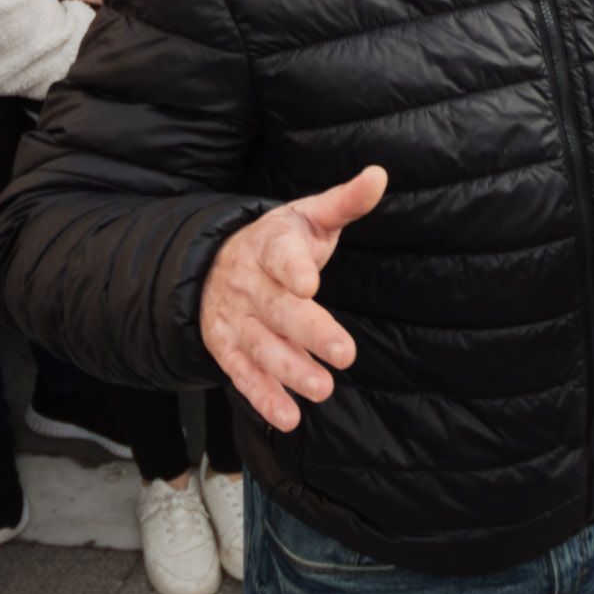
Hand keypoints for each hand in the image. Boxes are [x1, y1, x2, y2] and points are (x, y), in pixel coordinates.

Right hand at [202, 167, 389, 429]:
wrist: (213, 264)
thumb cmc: (278, 241)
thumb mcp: (308, 216)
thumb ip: (345, 202)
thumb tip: (380, 176)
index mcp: (270, 246)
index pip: (280, 255)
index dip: (293, 269)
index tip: (310, 283)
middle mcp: (249, 284)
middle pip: (278, 310)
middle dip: (309, 332)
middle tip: (345, 354)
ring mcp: (236, 319)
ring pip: (261, 346)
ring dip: (290, 370)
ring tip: (323, 390)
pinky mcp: (227, 349)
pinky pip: (242, 374)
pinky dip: (263, 397)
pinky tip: (288, 417)